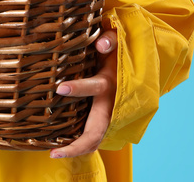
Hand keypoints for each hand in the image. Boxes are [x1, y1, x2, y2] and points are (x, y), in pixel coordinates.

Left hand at [49, 24, 117, 158]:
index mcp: (110, 83)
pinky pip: (93, 137)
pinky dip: (80, 146)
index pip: (95, 87)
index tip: (60, 88)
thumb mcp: (117, 42)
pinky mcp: (103, 120)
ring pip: (95, 140)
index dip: (79, 88)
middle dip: (77, 145)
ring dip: (77, 149)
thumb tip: (100, 45)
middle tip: (54, 153)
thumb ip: (110, 39)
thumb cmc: (119, 53)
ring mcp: (108, 116)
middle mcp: (110, 104)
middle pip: (96, 132)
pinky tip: (60, 148)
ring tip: (54, 154)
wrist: (139, 69)